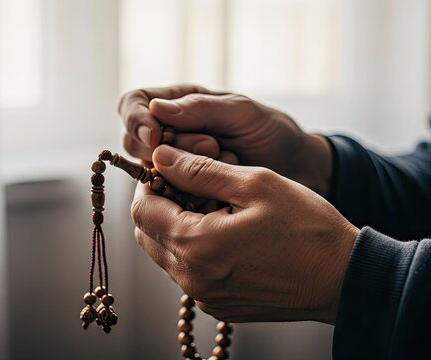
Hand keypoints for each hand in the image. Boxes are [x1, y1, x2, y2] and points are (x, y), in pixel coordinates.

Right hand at [118, 85, 332, 196]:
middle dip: (165, 149)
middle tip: (211, 147)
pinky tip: (221, 188)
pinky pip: (170, 197)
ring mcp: (177, 165)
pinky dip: (191, 193)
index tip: (156, 137)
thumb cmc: (271, 131)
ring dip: (182, 172)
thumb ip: (200, 108)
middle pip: (134, 142)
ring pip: (150, 172)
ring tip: (224, 162)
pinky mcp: (187, 193)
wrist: (297, 168)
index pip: (133, 104)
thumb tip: (155, 109)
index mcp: (179, 103)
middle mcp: (171, 134)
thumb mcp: (241, 111)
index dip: (136, 120)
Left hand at [130, 145, 358, 323]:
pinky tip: (230, 235)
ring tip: (219, 210)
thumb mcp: (255, 184)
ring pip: (167, 254)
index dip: (152, 183)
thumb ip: (199, 170)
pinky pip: (189, 274)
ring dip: (179, 227)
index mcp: (196, 246)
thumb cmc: (306, 227)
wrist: (343, 278)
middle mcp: (192, 279)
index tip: (175, 169)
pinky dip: (197, 250)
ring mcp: (206, 298)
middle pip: (149, 234)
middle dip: (162, 205)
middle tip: (198, 187)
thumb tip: (160, 157)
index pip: (142, 210)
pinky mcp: (221, 307)